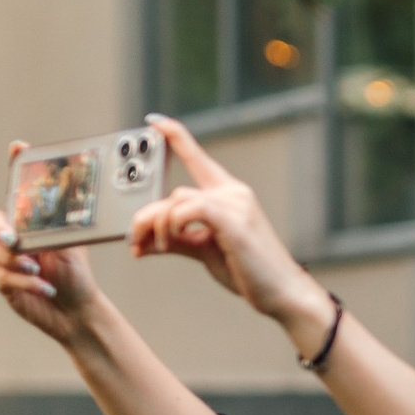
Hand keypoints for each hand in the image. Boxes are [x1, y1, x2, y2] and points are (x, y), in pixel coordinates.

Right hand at [0, 144, 108, 343]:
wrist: (77, 309)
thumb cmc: (76, 274)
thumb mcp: (74, 245)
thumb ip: (64, 224)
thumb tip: (70, 199)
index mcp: (29, 221)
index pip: (17, 189)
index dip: (14, 165)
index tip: (18, 146)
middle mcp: (12, 236)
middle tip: (14, 238)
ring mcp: (3, 259)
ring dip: (11, 258)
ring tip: (37, 267)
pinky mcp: (4, 282)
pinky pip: (3, 276)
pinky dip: (26, 281)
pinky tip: (46, 288)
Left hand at [130, 115, 331, 330]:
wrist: (281, 293)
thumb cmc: (248, 272)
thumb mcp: (205, 252)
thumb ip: (175, 240)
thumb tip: (142, 242)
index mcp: (228, 195)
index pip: (198, 157)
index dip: (175, 135)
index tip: (154, 121)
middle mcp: (232, 193)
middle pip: (173, 192)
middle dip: (145, 217)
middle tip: (133, 241)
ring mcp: (235, 204)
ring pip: (175, 201)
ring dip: (156, 227)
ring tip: (154, 249)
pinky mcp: (233, 219)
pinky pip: (188, 209)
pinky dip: (172, 225)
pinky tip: (171, 241)